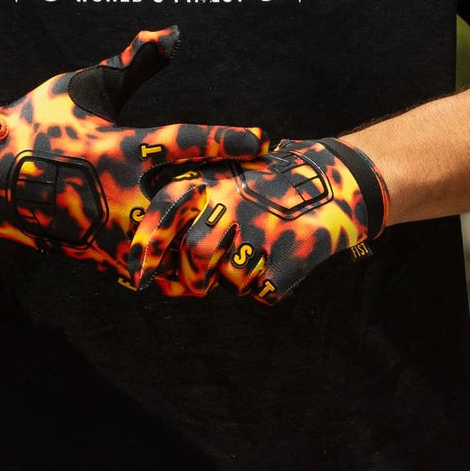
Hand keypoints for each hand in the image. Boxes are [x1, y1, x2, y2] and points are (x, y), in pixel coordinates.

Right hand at [0, 27, 266, 284]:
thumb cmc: (35, 121)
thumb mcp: (83, 85)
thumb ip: (132, 63)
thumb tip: (172, 32)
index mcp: (118, 148)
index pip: (185, 143)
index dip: (229, 140)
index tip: (266, 138)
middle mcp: (118, 194)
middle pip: (191, 210)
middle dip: (228, 202)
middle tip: (262, 194)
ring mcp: (108, 233)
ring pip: (173, 256)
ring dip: (204, 243)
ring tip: (233, 227)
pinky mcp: (100, 258)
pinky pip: (151, 276)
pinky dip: (177, 270)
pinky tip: (200, 255)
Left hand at [128, 137, 388, 304]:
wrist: (332, 179)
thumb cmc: (261, 186)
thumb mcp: (220, 180)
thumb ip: (183, 212)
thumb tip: (144, 268)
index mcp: (209, 180)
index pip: (165, 210)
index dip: (148, 247)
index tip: (137, 277)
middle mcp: (233, 201)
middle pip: (196, 254)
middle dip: (199, 274)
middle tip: (213, 269)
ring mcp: (264, 228)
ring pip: (231, 280)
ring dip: (240, 277)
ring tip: (257, 252)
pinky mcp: (294, 252)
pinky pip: (266, 291)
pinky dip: (272, 284)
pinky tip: (282, 258)